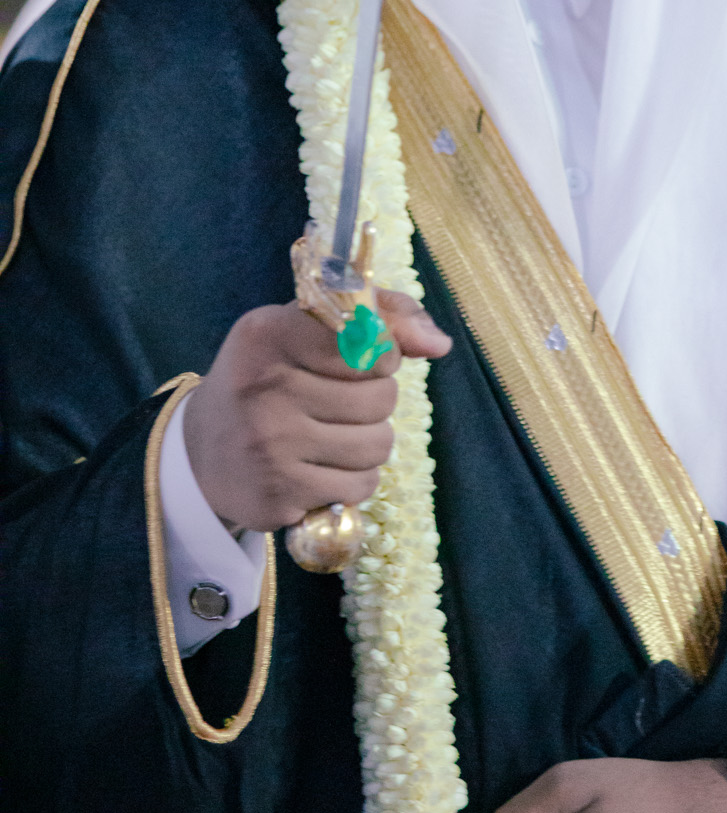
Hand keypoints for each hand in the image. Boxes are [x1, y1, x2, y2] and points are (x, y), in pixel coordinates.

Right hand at [183, 288, 450, 532]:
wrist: (199, 452)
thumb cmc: (268, 378)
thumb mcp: (304, 328)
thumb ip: (380, 316)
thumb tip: (439, 343)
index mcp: (268, 334)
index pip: (369, 340)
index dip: (381, 353)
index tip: (362, 359)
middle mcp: (265, 389)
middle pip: (381, 396)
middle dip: (375, 399)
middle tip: (338, 401)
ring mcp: (270, 447)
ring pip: (378, 444)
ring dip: (370, 440)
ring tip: (334, 434)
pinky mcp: (279, 496)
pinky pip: (360, 486)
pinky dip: (355, 477)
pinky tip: (324, 466)